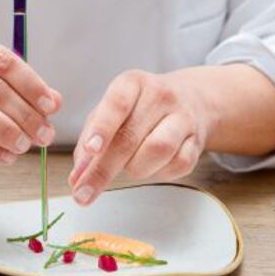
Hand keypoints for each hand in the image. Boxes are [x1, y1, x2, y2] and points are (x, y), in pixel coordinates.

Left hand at [69, 69, 212, 204]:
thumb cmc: (139, 108)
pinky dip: (157, 173)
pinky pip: (176, 166)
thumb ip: (90, 136)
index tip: (89, 151)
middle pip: (130, 136)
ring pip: (157, 150)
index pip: (117, 103)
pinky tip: (150, 166)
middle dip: (103, 169)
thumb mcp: (111, 109)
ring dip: (134, 169)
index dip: (102, 128)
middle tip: (83, 192)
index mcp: (133, 83)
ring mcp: (182, 117)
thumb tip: (78, 174)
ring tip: (126, 167)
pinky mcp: (196, 141)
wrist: (191, 100)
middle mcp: (160, 95)